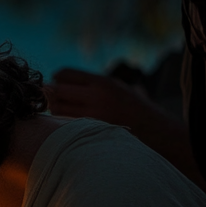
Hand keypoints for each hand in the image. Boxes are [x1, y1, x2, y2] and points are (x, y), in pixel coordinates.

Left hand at [46, 68, 167, 131]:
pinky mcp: (91, 132)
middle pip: (58, 90)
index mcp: (102, 82)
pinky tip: (66, 125)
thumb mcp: (117, 87)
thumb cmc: (133, 109)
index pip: (66, 74)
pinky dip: (61, 124)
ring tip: (61, 113)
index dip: (56, 78)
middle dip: (52, 94)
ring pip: (58, 110)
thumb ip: (94, 84)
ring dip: (54, 110)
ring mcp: (93, 116)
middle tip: (53, 100)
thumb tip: (63, 80)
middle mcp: (97, 96)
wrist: (154, 131)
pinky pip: (65, 126)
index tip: (55, 83)